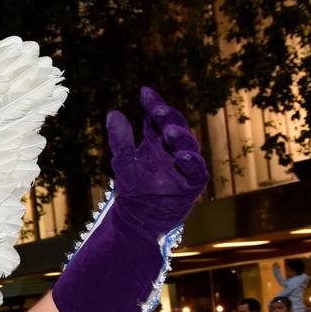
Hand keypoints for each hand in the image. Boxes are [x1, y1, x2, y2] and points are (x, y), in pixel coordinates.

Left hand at [106, 88, 209, 224]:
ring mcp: (186, 166)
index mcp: (157, 141)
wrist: (137, 219)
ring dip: (180, 137)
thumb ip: (120, 139)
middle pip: (176, 127)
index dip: (153, 105)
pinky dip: (191, 163)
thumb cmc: (133, 188)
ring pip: (189, 146)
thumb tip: (113, 113)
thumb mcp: (123, 161)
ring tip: (169, 132)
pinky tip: (181, 157)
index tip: (145, 92)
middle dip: (168, 117)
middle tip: (157, 110)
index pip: (157, 119)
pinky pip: (197, 170)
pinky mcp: (194, 183)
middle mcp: (174, 150)